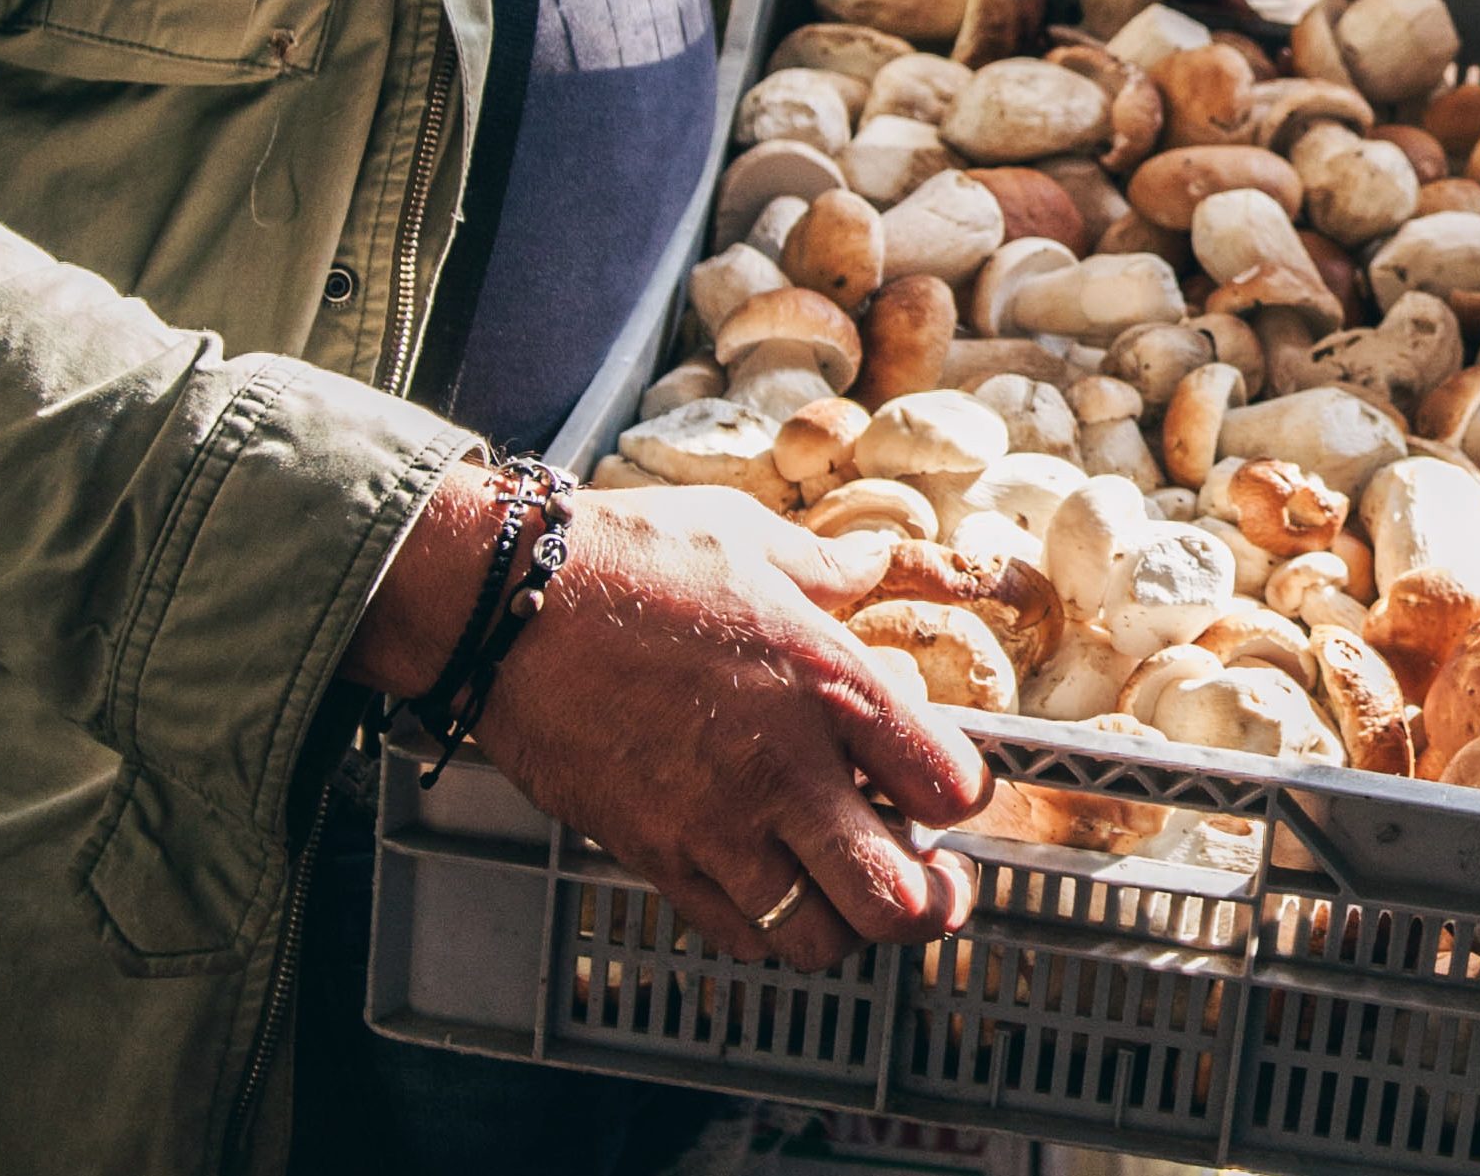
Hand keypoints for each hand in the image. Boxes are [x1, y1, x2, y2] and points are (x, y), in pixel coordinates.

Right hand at [347, 473, 986, 969]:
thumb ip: (829, 567)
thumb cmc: (632, 560)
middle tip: (937, 878)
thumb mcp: (752, 537)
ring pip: (819, 941)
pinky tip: (778, 881)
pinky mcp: (657, 859)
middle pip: (897, 900)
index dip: (970, 794)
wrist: (509, 609)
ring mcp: (717, 827)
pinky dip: (773, 927)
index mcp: (827, 681)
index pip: (948, 782)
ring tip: (855, 885)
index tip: (957, 784)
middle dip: (933, 902)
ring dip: (852, 924)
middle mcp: (784, 768)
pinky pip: (738, 935)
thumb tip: (872, 564)